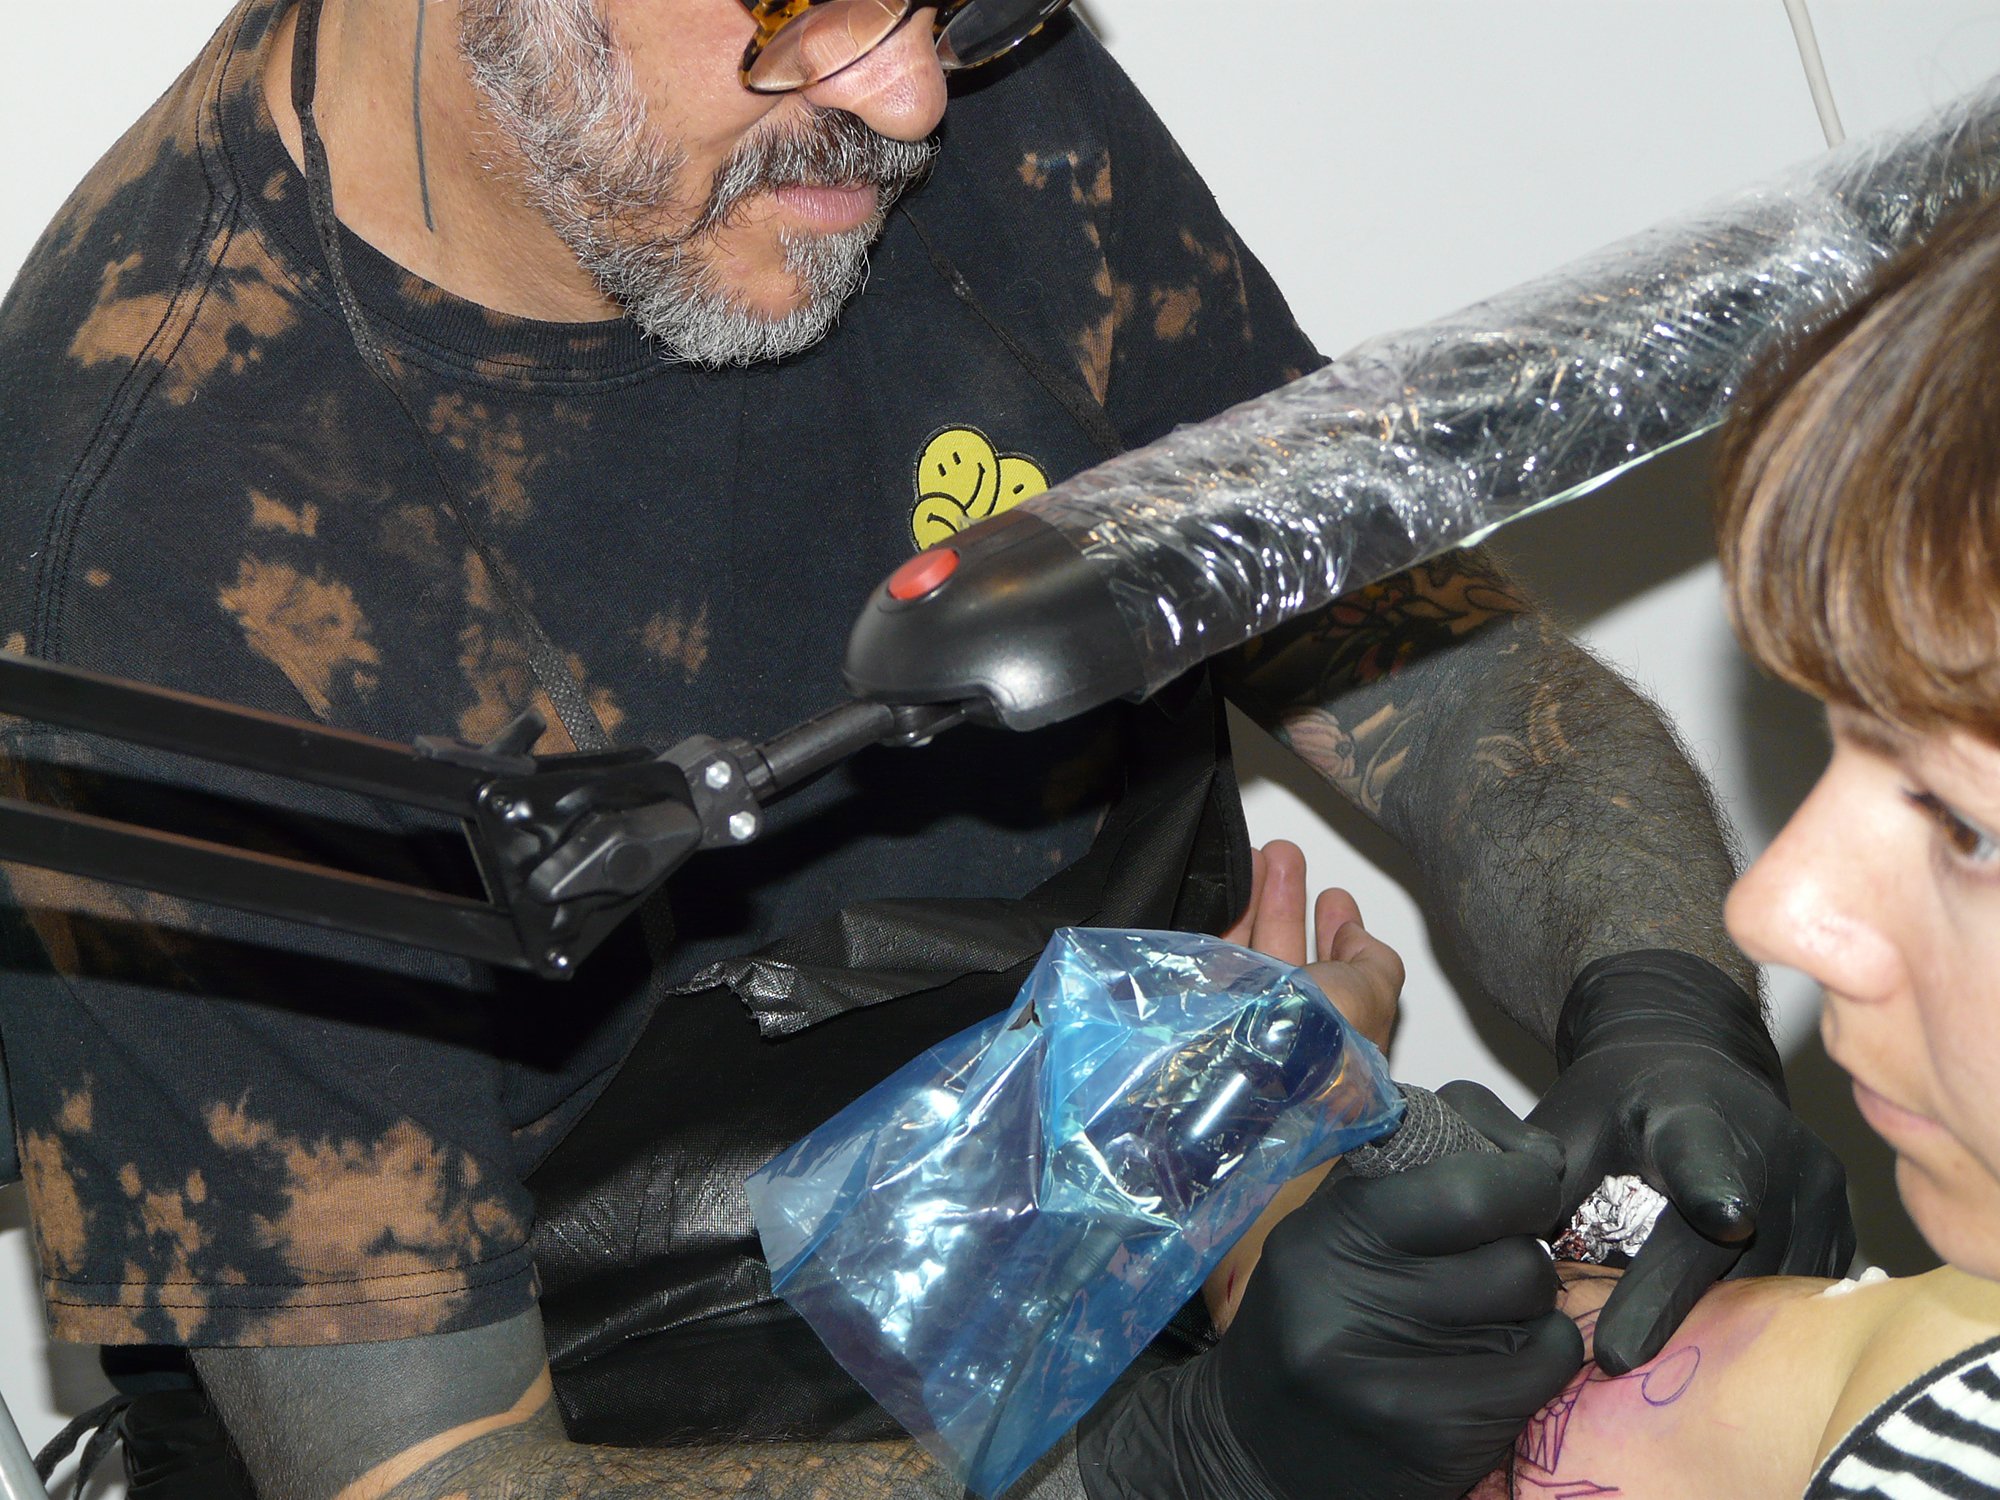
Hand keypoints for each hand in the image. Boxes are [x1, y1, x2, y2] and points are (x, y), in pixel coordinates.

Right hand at [1080, 1084, 1583, 1499]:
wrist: (1251, 1449)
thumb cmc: (1309, 1317)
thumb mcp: (1327, 1229)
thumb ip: (1404, 1177)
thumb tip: (1521, 1143)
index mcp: (1326, 1233)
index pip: (1466, 1184)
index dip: (1521, 1171)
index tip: (1527, 1175)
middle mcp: (1352, 1302)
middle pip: (1513, 1248)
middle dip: (1526, 1240)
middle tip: (1503, 1247)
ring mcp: (1395, 1377)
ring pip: (1535, 1302)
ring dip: (1529, 1299)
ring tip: (1486, 1307)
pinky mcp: (1437, 1437)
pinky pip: (1546, 1363)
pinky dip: (1541, 1352)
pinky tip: (1498, 1358)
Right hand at [1220, 840, 1400, 1050]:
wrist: (1255, 1074)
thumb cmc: (1324, 1040)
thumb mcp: (1374, 993)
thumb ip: (1376, 963)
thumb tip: (1355, 939)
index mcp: (1334, 1027)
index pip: (1336, 972)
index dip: (1337, 932)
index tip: (1334, 898)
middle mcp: (1288, 1024)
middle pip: (1289, 950)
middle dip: (1291, 901)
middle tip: (1287, 860)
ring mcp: (1243, 1015)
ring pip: (1252, 945)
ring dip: (1258, 896)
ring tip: (1259, 856)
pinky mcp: (1205, 1005)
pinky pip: (1215, 950)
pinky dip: (1221, 912)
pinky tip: (1223, 888)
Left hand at [1528, 950, 1854, 1373]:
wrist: (1694, 1061)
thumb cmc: (1619, 1097)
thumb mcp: (1573, 1118)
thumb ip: (1548, 1179)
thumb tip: (1520, 1253)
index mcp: (1697, 1114)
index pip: (1706, 1152)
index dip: (1712, 1187)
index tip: (1723, 1217)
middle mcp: (1773, 1147)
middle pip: (1734, 1244)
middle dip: (1677, 1305)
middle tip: (1616, 1357)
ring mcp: (1818, 1188)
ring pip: (1772, 1283)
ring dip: (1719, 1325)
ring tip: (1655, 1357)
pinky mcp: (1841, 1225)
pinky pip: (1803, 1293)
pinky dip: (1760, 1324)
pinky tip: (1712, 1345)